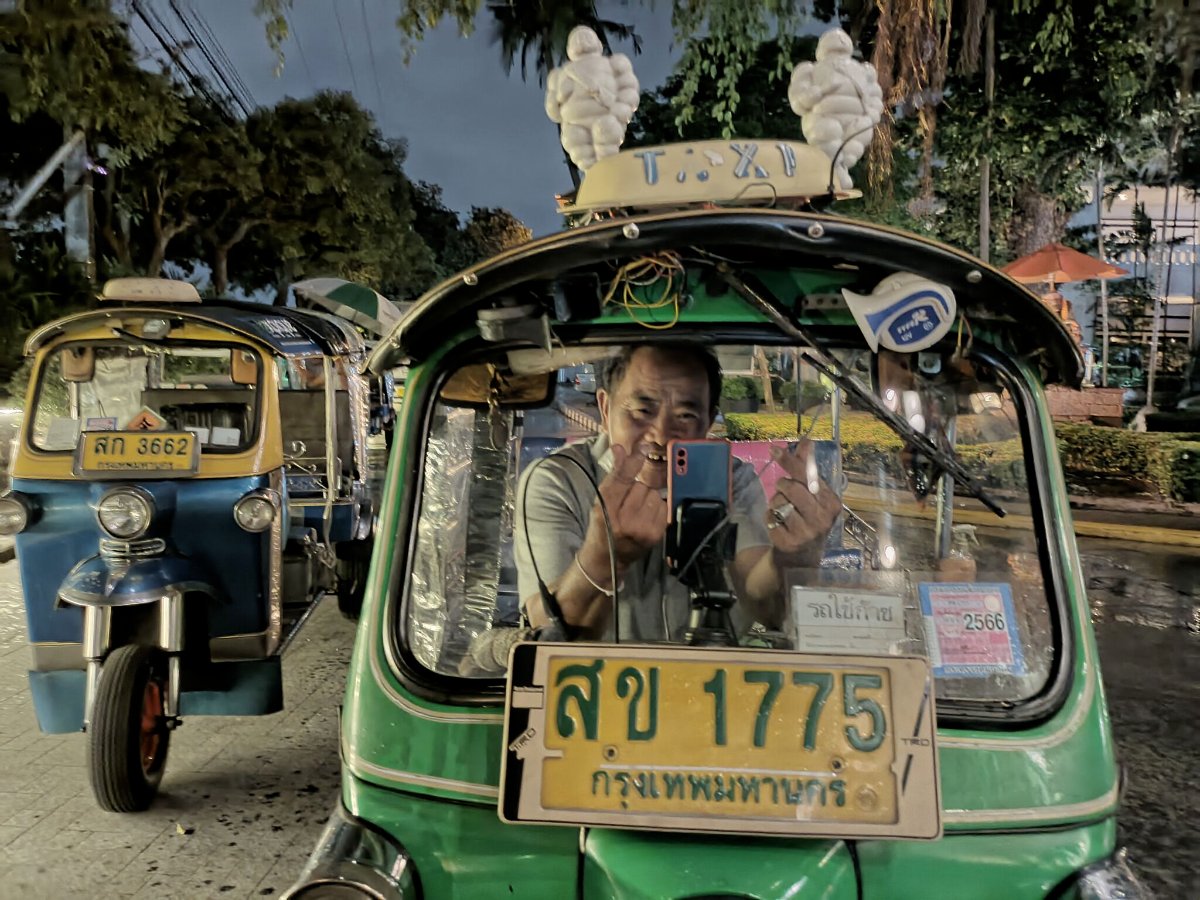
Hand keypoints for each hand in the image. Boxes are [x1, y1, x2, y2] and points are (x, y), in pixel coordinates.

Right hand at [577, 443, 666, 578]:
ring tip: (636, 511)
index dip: (633, 461)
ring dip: (647, 498)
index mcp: (606, 509)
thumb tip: (619, 447)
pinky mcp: (656, 535)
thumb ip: (613, 475)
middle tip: (627, 502)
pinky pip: (662, 507)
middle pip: (641, 485)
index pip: (623, 478)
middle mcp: (625, 519)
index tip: (644, 447)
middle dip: (636, 488)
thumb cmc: (602, 526)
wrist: (607, 559)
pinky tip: (645, 516)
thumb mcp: (600, 500)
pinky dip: (656, 508)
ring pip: (654, 494)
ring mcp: (643, 529)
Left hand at [764, 440, 840, 558]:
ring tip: (783, 510)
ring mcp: (807, 531)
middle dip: (783, 485)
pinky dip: (770, 516)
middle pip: (792, 487)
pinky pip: (771, 517)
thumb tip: (806, 441)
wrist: (803, 554)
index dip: (790, 461)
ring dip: (776, 502)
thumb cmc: (808, 516)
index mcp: (831, 502)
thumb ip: (807, 468)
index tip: (773, 450)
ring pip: (779, 502)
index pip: (809, 476)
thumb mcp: (812, 493)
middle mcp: (823, 517)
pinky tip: (779, 523)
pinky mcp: (790, 541)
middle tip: (784, 489)